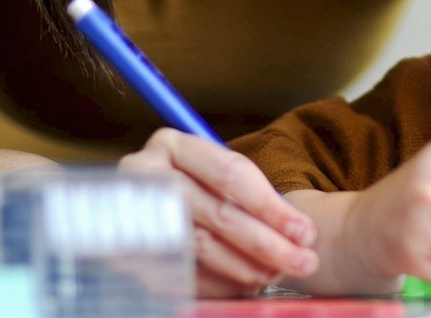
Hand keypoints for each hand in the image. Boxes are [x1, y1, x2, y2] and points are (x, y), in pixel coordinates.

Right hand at [120, 128, 318, 296]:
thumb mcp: (213, 179)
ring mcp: (131, 214)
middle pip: (218, 212)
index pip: (231, 173)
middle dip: (267, 242)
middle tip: (302, 262)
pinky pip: (181, 271)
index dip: (272, 206)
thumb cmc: (190, 189)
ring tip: (274, 275)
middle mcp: (145, 174)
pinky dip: (216, 282)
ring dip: (245, 266)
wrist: (138, 208)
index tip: (306, 232)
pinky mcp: (124, 251)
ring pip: (201, 245)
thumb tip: (297, 233)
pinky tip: (242, 285)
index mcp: (171, 145)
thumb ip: (247, 195)